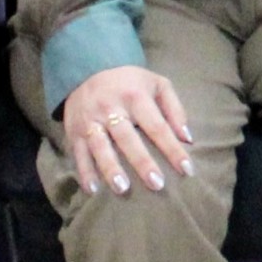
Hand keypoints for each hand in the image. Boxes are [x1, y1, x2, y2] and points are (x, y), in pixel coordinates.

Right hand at [57, 62, 196, 195]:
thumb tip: (188, 139)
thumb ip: (175, 109)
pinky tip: (93, 190)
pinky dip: (84, 172)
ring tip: (122, 189)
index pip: (157, 126)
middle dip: (142, 161)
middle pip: (127, 137)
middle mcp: (110, 108)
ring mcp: (90, 121)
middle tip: (157, 184)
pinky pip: (78, 154)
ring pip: (100, 146)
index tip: (187, 170)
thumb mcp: (157, 84)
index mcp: (134, 96)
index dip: (172, 148)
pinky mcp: (73, 131)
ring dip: (110, 168)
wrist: (85, 71)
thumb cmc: (129, 84)